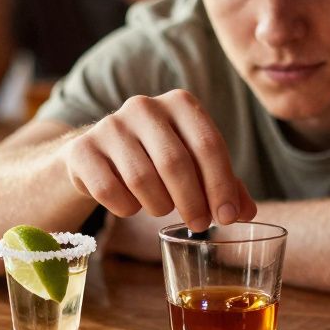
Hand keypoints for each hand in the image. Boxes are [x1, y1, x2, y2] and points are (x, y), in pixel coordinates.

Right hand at [60, 90, 256, 231]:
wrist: (97, 154)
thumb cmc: (156, 159)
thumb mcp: (193, 164)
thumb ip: (223, 184)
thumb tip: (247, 213)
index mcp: (180, 104)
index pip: (208, 145)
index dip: (221, 186)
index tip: (229, 217)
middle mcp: (144, 106)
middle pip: (175, 163)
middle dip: (193, 202)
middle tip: (199, 225)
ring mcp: (110, 125)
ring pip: (142, 179)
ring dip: (158, 205)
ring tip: (161, 209)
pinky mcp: (82, 149)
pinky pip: (109, 190)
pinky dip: (126, 207)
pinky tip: (131, 205)